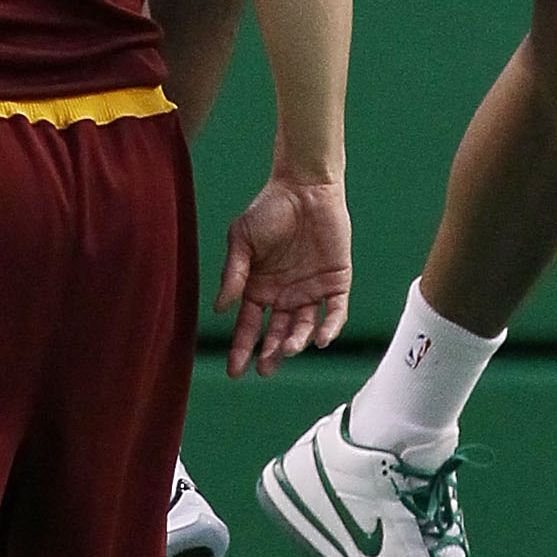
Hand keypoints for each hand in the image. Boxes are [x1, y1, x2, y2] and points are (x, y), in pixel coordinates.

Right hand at [215, 170, 351, 375]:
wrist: (305, 185)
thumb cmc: (270, 207)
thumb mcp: (242, 239)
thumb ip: (233, 273)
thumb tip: (220, 308)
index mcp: (260, 288)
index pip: (249, 327)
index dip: (241, 349)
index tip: (234, 370)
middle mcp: (285, 294)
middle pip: (276, 334)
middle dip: (270, 354)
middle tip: (264, 367)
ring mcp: (311, 289)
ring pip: (304, 327)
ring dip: (296, 341)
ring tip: (288, 347)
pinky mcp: (336, 281)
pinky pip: (335, 312)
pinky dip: (330, 328)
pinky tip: (321, 339)